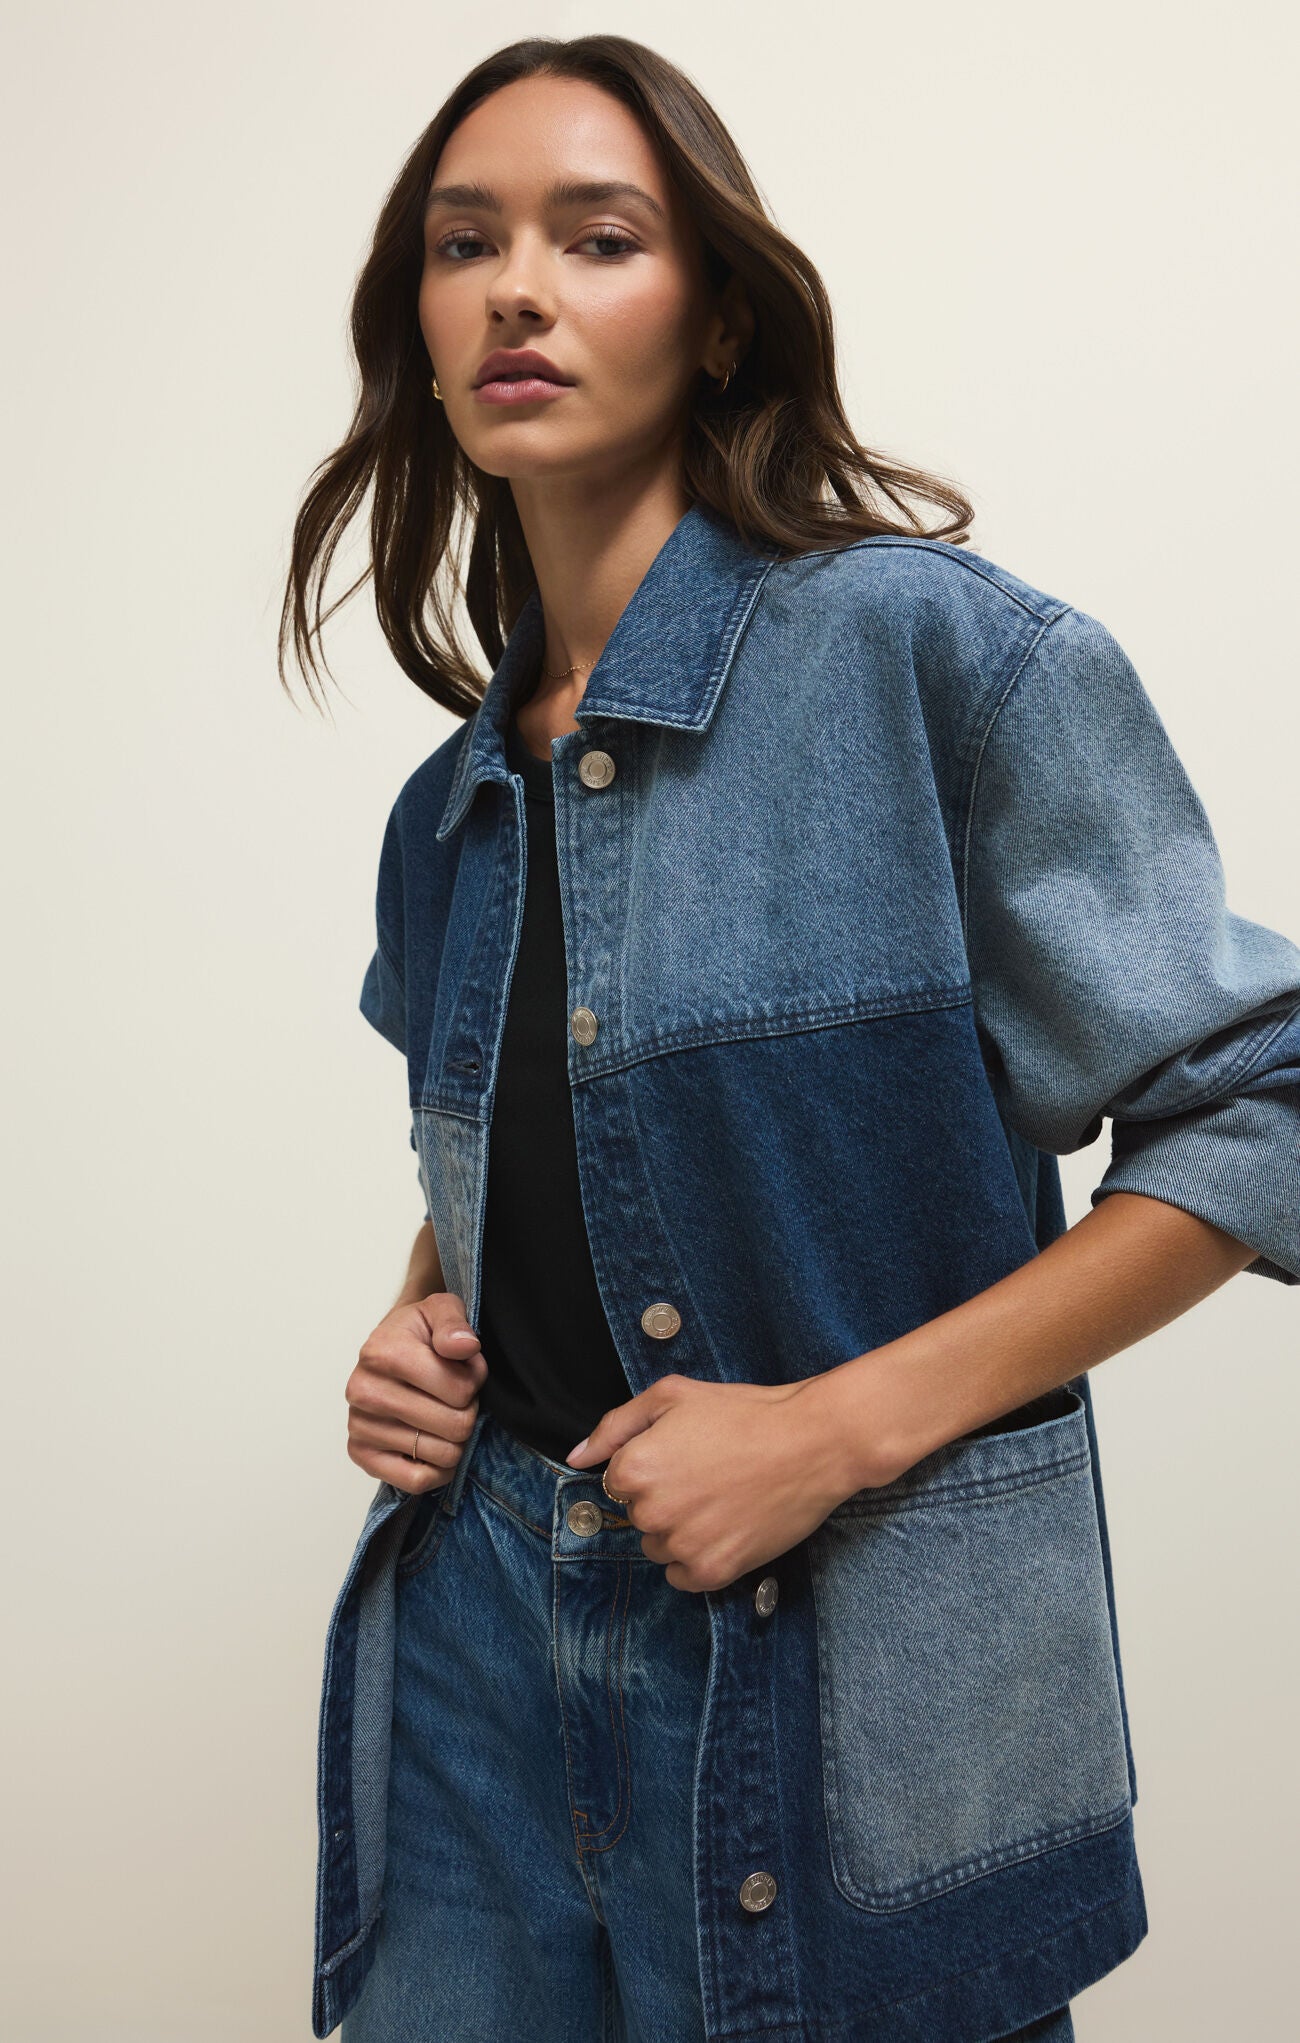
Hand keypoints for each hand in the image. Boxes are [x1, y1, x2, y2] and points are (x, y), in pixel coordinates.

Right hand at [345, 1291, 486, 1492]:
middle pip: (454, 1426)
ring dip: (456, 1440)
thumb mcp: (441, 1309)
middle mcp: (363, 1391)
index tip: (466, 1371)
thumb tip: (464, 1346)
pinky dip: (438, 1471)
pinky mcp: (361, 1454)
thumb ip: (454, 1323)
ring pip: (440, 1455)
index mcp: (382, 1353)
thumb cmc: (419, 1333)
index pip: (459, 1390)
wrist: (388, 1348)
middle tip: (458, 1398)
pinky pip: (416, 1482)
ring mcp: (359, 1425)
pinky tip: (438, 1447)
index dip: (475, 1382)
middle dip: (468, 1412)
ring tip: (445, 1415)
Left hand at [564, 1373, 854, 1593]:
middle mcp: (652, 1512)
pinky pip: (683, 1577)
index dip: (653, 1465)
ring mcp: (683, 1546)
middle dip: (665, 1498)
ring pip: (659, 1547)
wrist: (813, 1443)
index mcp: (635, 1468)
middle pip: (639, 1516)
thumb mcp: (672, 1396)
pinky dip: (698, 1558)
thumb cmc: (745, 1413)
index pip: (618, 1482)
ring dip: (680, 1530)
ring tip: (722, 1498)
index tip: (686, 1455)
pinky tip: (726, 1526)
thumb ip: (615, 1426)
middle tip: (709, 1473)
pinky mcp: (714, 1572)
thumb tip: (577, 1456)